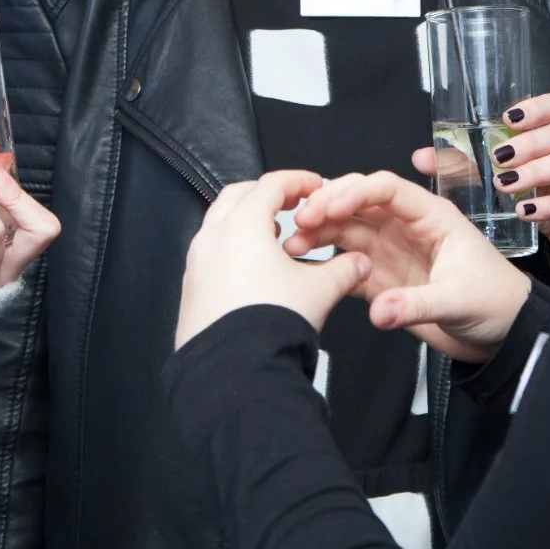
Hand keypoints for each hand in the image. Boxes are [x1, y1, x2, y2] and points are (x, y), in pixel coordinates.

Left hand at [174, 171, 369, 348]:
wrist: (234, 368)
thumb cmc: (270, 322)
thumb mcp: (319, 290)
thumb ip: (344, 270)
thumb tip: (358, 264)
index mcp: (243, 224)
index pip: (271, 184)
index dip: (297, 180)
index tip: (312, 185)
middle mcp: (213, 237)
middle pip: (238, 196)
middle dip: (266, 195)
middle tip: (291, 204)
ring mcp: (197, 262)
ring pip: (219, 225)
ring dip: (246, 222)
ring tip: (272, 238)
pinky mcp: (190, 288)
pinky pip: (210, 255)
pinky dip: (231, 250)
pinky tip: (251, 272)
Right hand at [289, 171, 530, 363]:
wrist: (503, 335)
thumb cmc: (495, 301)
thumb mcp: (458, 299)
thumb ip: (416, 305)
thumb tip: (379, 311)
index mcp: (431, 216)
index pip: (386, 188)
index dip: (354, 191)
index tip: (327, 206)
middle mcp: (405, 227)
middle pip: (359, 202)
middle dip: (327, 205)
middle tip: (301, 220)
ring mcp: (390, 251)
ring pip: (346, 231)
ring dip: (319, 232)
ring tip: (293, 243)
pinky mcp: (382, 279)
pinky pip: (346, 264)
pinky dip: (325, 263)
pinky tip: (305, 266)